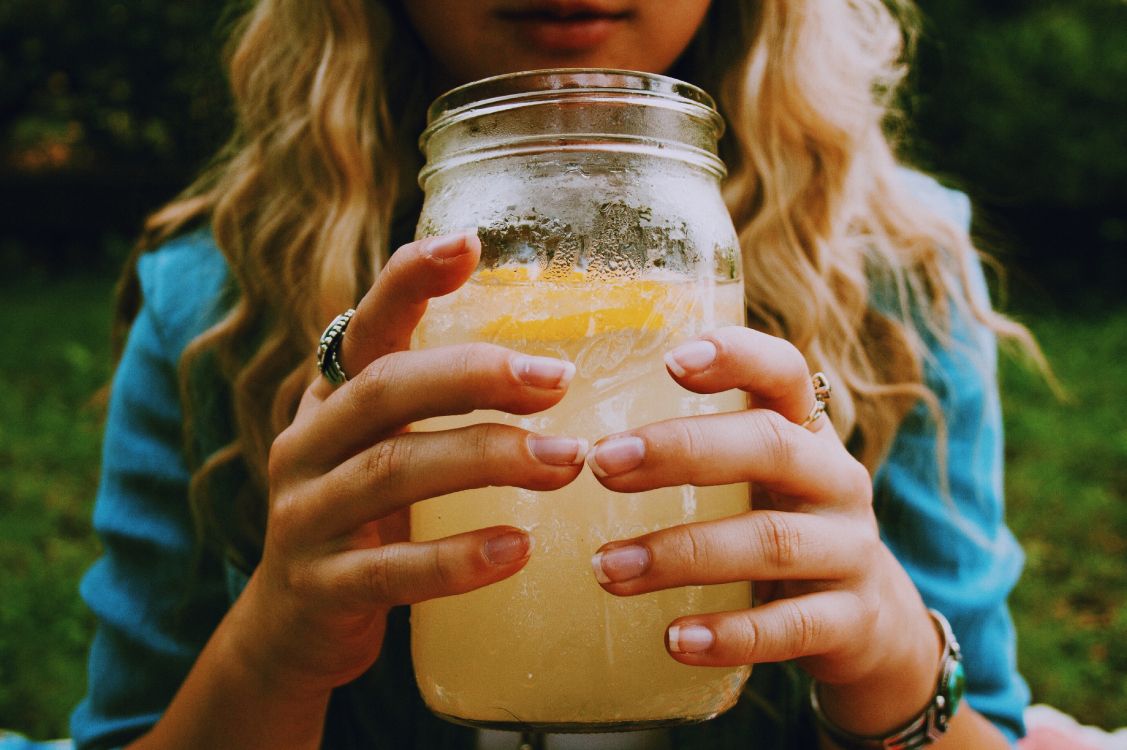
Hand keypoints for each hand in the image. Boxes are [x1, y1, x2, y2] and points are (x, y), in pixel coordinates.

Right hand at [231, 231, 586, 696]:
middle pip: (386, 389)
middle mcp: (307, 445)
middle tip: (559, 380)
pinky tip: (519, 548)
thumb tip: (549, 364)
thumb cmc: (366, 520)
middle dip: (476, 376)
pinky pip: (391, 571)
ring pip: (393, 471)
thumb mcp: (385, 448)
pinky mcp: (319, 587)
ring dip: (488, 459)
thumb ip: (431, 404)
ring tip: (567, 462)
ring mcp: (305, 516)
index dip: (409, 280)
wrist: (295, 627)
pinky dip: (458, 558)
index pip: (366, 325)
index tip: (469, 243)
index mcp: (331, 401)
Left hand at [587, 327, 941, 734]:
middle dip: (682, 451)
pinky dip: (731, 634)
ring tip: (608, 569)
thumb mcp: (754, 481)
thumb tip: (564, 445)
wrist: (869, 624)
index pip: (783, 374)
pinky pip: (791, 627)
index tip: (672, 360)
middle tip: (602, 465)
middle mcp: (836, 480)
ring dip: (683, 553)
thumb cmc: (779, 529)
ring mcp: (851, 550)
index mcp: (805, 434)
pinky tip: (674, 639)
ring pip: (771, 542)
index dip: (737, 356)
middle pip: (770, 447)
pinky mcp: (851, 620)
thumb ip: (694, 455)